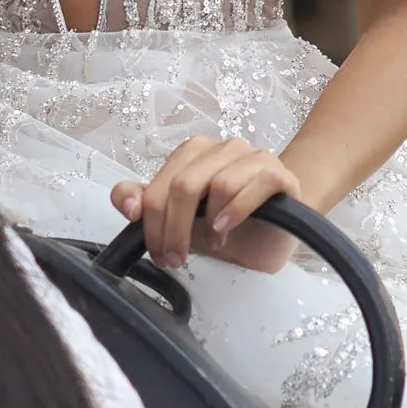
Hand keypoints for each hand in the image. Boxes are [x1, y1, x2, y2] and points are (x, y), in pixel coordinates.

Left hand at [110, 137, 301, 272]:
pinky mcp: (278, 174)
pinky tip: (227, 229)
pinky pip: (256, 184)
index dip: (152, 223)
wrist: (272, 232)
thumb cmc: (224, 224)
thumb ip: (144, 205)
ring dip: (209, 223)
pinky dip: (237, 210)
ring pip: (218, 183)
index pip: (160, 185)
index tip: (157, 252)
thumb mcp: (178, 221)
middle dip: (175, 229)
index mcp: (192, 155)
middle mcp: (220, 150)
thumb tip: (127, 205)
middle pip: (184, 185)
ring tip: (213, 243)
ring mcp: (252, 158)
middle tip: (176, 257)